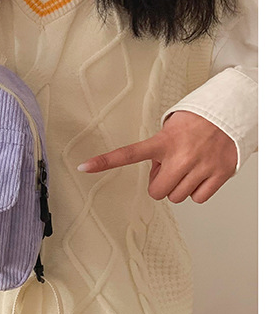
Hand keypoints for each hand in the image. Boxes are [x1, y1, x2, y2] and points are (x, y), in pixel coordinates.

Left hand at [77, 111, 237, 203]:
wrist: (229, 114)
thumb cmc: (196, 122)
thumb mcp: (169, 130)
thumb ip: (157, 151)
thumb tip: (156, 175)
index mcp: (162, 142)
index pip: (128, 153)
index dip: (105, 161)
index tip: (84, 166)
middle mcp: (180, 156)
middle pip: (156, 192)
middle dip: (160, 184)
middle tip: (169, 169)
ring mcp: (200, 167)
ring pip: (177, 197)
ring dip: (179, 187)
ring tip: (187, 168)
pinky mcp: (218, 175)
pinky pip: (198, 198)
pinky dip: (197, 191)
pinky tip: (200, 175)